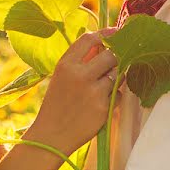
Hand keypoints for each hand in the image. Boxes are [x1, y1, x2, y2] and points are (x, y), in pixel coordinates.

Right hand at [28, 30, 119, 154]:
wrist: (51, 136)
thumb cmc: (57, 104)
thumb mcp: (61, 77)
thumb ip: (79, 60)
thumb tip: (102, 44)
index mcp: (65, 65)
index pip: (89, 39)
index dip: (106, 33)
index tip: (115, 32)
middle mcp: (79, 75)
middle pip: (110, 54)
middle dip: (115, 57)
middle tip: (113, 63)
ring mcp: (93, 91)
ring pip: (117, 74)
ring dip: (114, 78)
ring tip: (101, 88)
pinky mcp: (103, 107)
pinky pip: (118, 94)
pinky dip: (113, 97)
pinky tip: (99, 104)